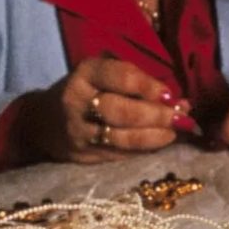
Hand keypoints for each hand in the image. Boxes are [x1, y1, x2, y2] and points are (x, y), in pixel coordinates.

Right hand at [14, 56, 184, 164]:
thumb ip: (141, 85)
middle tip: (180, 118)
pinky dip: (144, 150)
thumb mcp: (105, 76)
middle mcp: (77, 101)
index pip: (120, 76)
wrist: (45, 121)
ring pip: (121, 138)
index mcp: (86, 73)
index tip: (170, 95)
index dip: (149, 87)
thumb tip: (183, 104)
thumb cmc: (88, 93)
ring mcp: (79, 131)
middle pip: (121, 110)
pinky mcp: (83, 154)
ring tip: (173, 133)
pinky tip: (158, 144)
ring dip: (154, 137)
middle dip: (156, 116)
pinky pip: (120, 154)